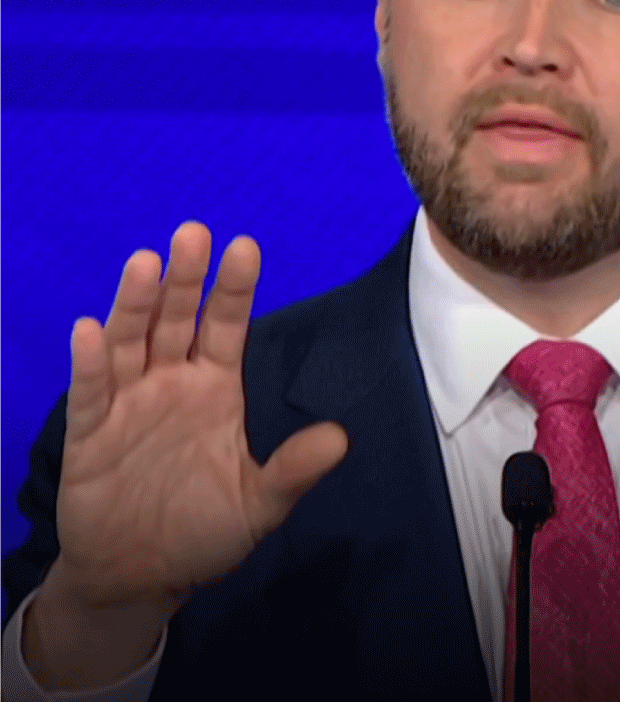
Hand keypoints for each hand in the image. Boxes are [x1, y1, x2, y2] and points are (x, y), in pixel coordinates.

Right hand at [27, 224, 348, 686]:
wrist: (145, 575)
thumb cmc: (206, 531)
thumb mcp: (261, 504)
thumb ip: (294, 470)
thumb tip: (341, 438)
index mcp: (216, 389)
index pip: (226, 327)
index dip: (233, 289)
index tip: (245, 246)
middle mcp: (172, 384)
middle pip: (177, 320)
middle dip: (184, 278)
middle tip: (193, 232)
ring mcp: (129, 404)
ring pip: (131, 343)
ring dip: (135, 304)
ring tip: (145, 262)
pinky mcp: (90, 435)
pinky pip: (91, 393)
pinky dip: (91, 364)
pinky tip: (91, 330)